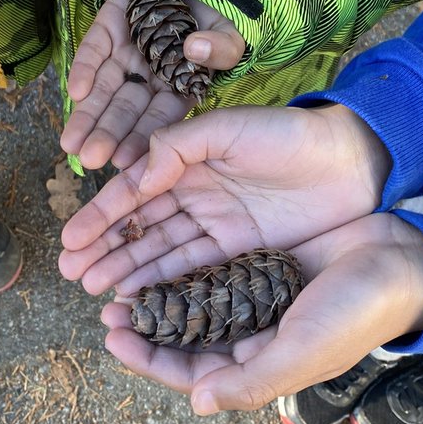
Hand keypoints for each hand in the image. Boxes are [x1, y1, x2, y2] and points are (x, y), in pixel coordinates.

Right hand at [59, 102, 390, 293]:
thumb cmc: (289, 136)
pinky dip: (164, 282)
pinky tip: (137, 295)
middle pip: (141, 227)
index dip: (101, 216)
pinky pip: (194, 269)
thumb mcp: (229, 128)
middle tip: (71, 274)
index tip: (70, 240)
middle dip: (104, 249)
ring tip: (93, 289)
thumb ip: (178, 146)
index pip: (135, 191)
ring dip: (127, 269)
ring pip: (162, 251)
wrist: (352, 162)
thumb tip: (134, 176)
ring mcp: (218, 225)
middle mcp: (197, 194)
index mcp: (189, 161)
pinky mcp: (242, 251)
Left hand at [60, 0, 244, 169]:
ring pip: (102, 89)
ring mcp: (125, 53)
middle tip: (89, 159)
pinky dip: (83, 69)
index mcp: (178, 87)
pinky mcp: (108, 28)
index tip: (125, 162)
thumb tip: (195, 48)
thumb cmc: (216, 16)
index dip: (143, 140)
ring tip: (71, 143)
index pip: (159, 120)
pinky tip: (74, 91)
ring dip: (86, 114)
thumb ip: (222, 47)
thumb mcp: (230, 34)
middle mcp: (147, 76)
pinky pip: (93, 50)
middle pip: (125, 110)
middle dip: (107, 135)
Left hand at [96, 213, 422, 414]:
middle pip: (184, 339)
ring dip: (161, 295)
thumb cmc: (356, 313)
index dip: (148, 360)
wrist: (399, 260)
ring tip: (126, 279)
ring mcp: (256, 302)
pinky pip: (213, 270)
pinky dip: (187, 266)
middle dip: (146, 327)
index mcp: (259, 367)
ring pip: (193, 304)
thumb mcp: (303, 350)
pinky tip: (163, 247)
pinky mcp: (262, 267)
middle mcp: (252, 338)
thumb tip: (199, 403)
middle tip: (108, 305)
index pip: (190, 374)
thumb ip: (252, 380)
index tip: (113, 336)